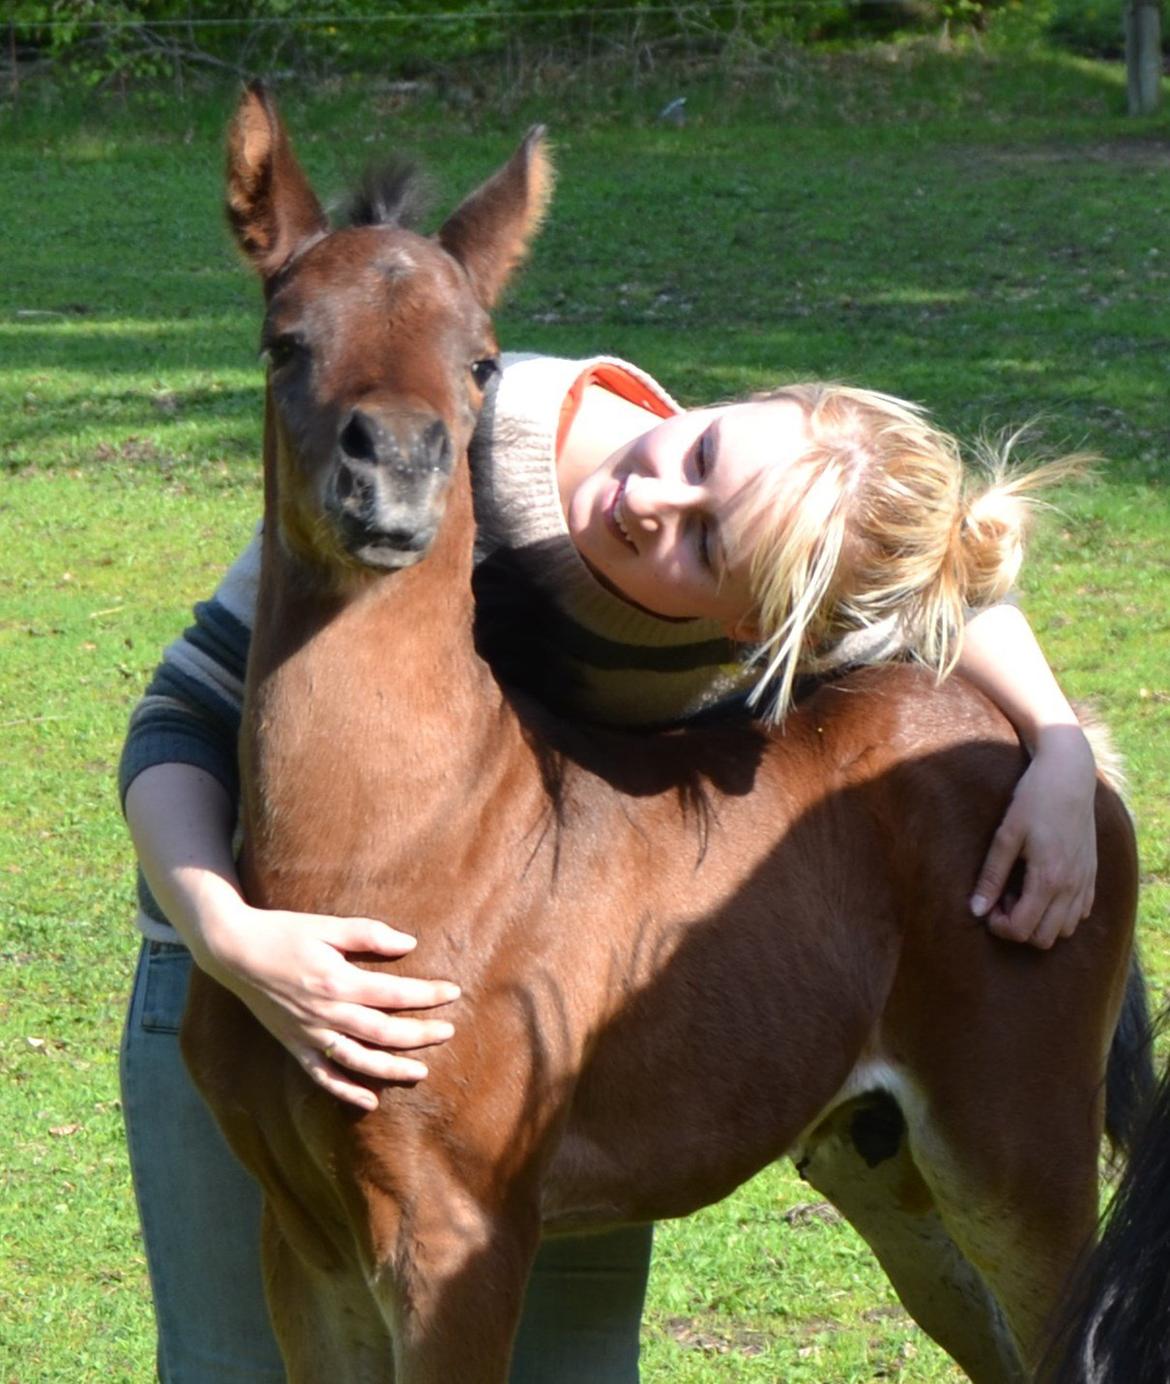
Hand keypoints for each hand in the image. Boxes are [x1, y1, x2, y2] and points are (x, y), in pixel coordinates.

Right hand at [203, 905, 459, 1109]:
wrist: (234, 952)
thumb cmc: (284, 932)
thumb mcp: (327, 926)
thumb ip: (368, 934)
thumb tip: (409, 943)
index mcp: (336, 981)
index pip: (393, 993)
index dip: (426, 994)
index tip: (452, 992)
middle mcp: (325, 1013)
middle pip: (382, 1032)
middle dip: (419, 1034)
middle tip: (448, 1032)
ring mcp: (309, 1034)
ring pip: (357, 1061)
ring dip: (391, 1069)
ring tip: (421, 1071)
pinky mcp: (295, 1046)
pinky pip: (323, 1076)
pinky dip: (346, 1091)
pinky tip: (370, 1101)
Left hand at [969, 725, 1097, 948]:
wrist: (1069, 775)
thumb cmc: (1033, 800)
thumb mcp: (1006, 835)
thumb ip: (991, 876)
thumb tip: (975, 910)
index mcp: (1047, 878)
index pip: (1022, 929)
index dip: (998, 926)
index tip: (987, 907)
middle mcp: (1071, 886)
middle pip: (1044, 938)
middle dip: (1018, 927)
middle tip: (1002, 899)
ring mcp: (1085, 882)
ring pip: (1065, 930)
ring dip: (1040, 921)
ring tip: (1021, 892)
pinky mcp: (1092, 874)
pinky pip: (1080, 913)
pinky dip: (1060, 912)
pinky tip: (1042, 888)